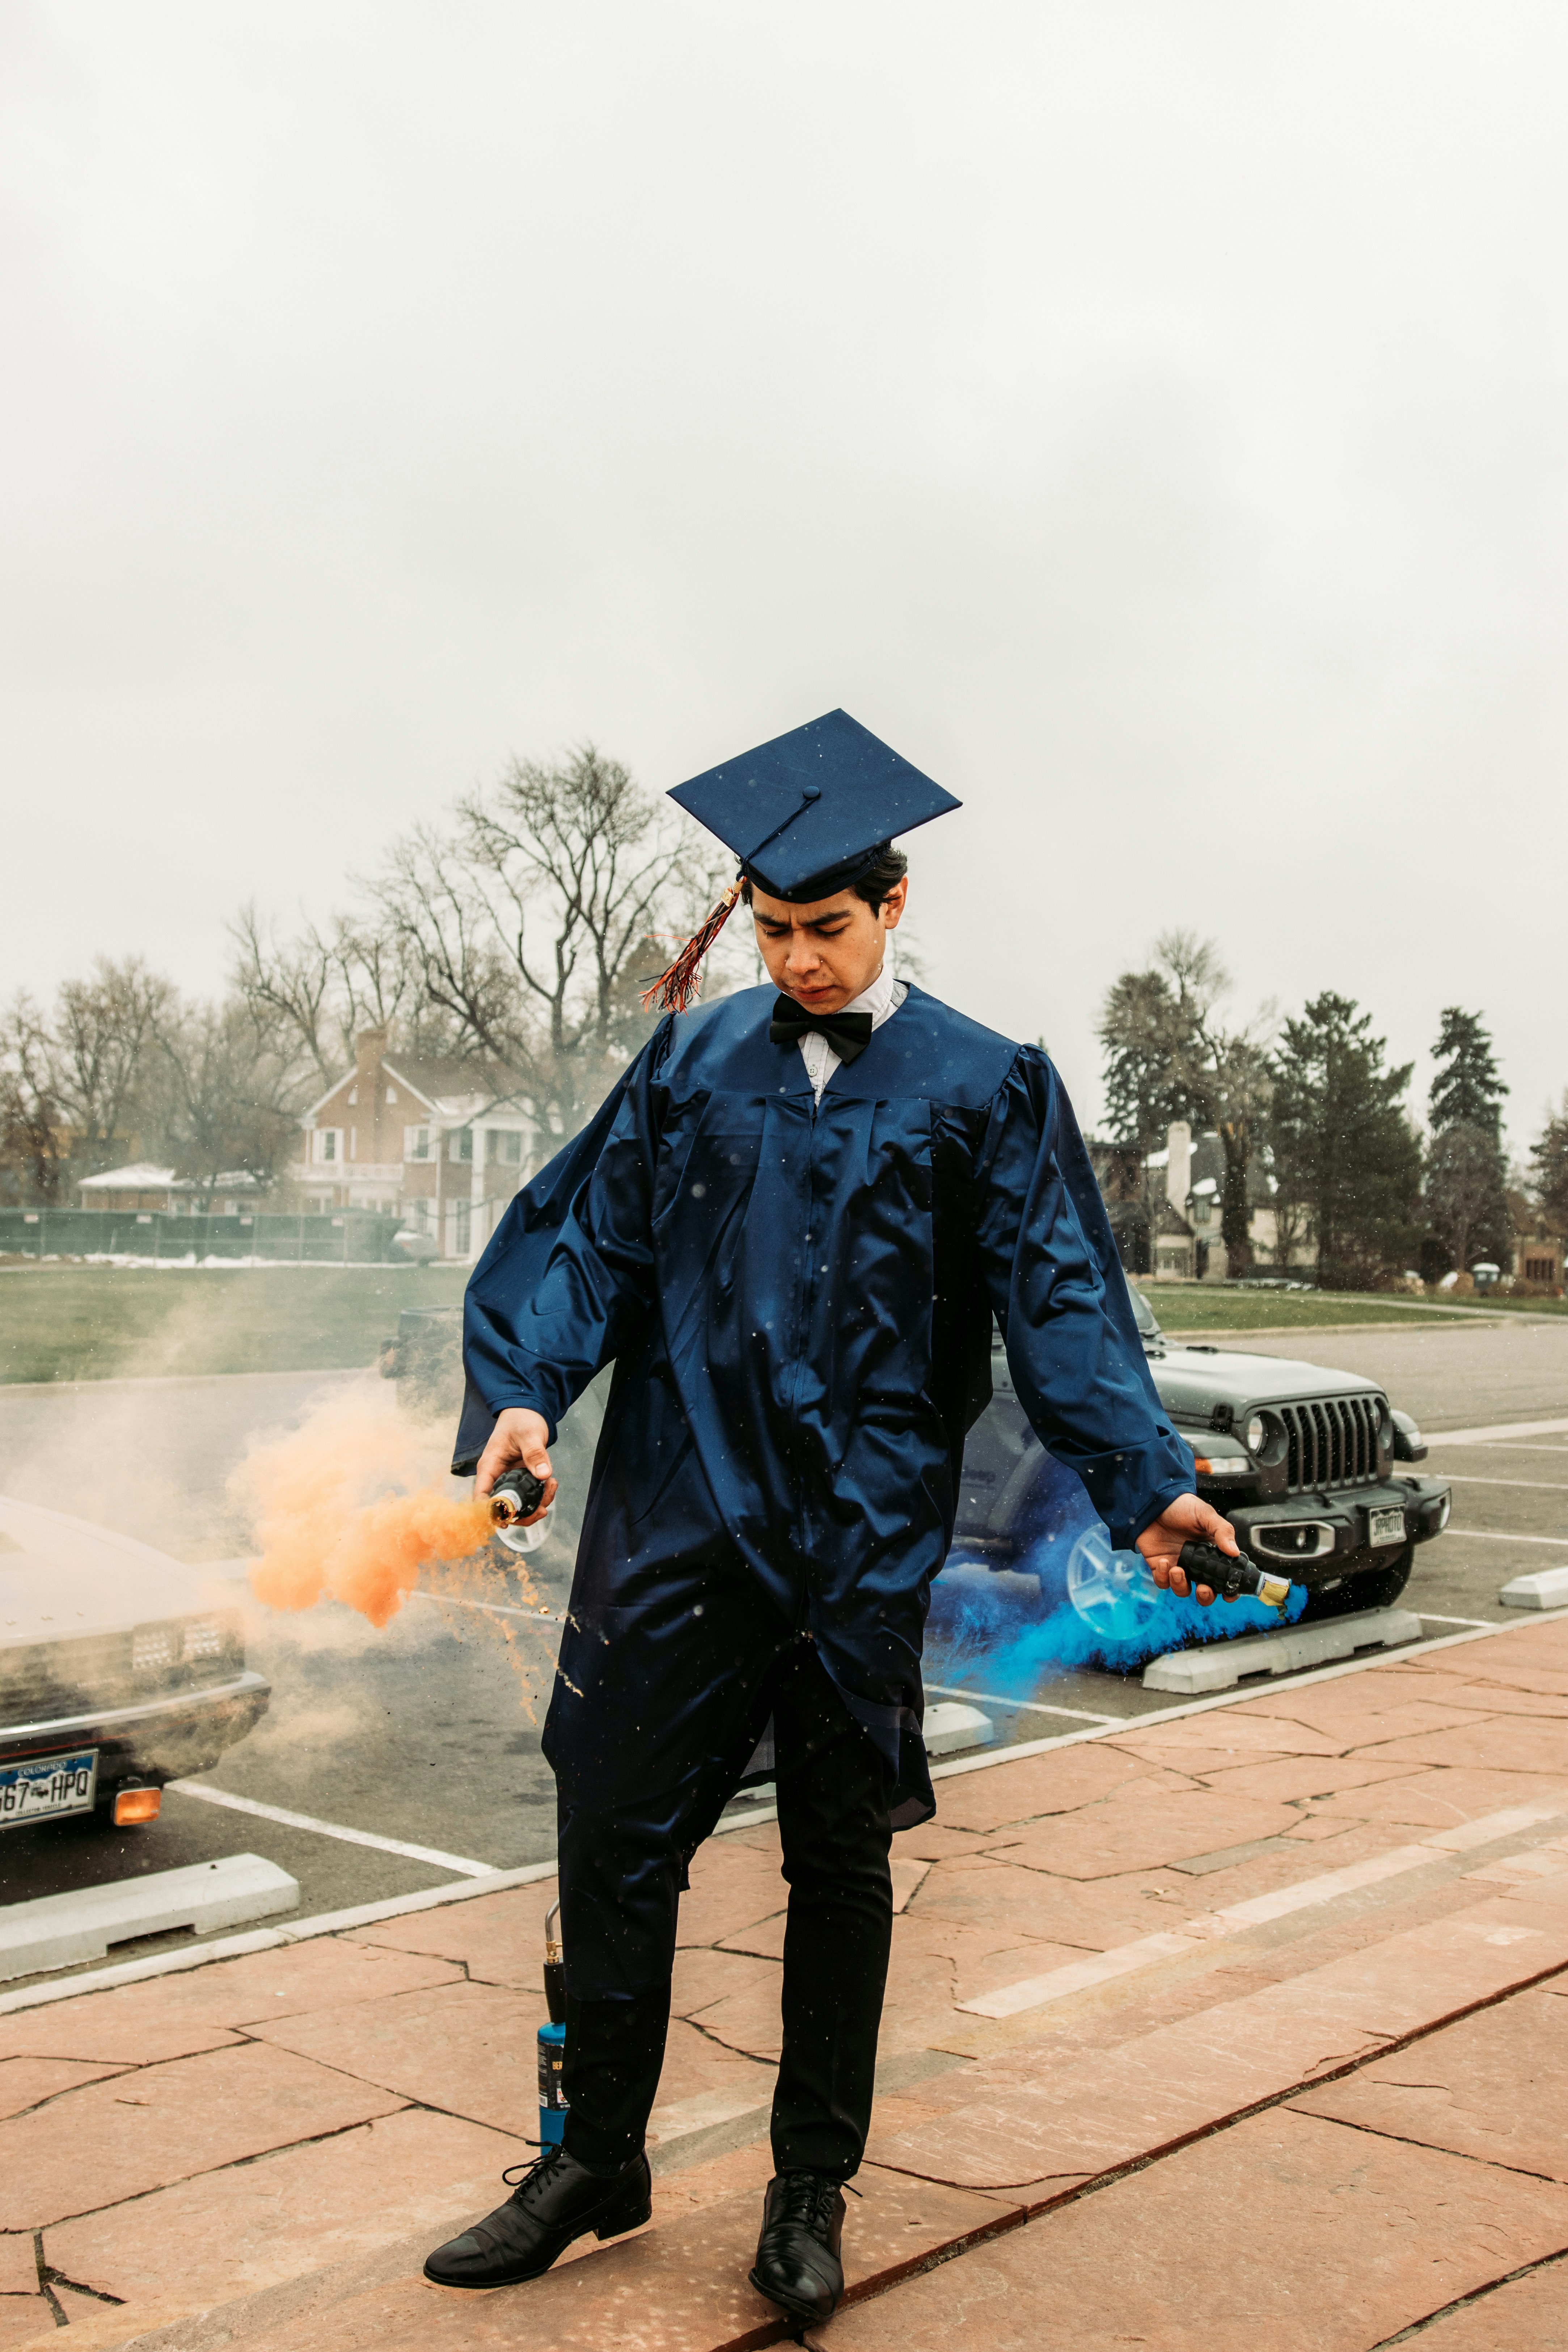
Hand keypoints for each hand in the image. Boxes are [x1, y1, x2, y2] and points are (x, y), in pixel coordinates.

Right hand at [476, 1408, 556, 1522]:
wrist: (526, 1413)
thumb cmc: (521, 1420)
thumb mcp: (529, 1433)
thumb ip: (535, 1452)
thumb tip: (543, 1475)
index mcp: (490, 1466)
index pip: (482, 1496)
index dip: (490, 1512)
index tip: (506, 1521)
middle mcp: (497, 1477)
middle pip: (502, 1507)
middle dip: (521, 1513)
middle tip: (542, 1509)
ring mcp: (509, 1480)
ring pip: (517, 1505)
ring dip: (534, 1506)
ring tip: (551, 1488)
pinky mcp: (521, 1480)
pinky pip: (528, 1497)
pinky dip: (541, 1496)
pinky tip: (551, 1484)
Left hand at [1135, 1492, 1239, 1606]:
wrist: (1154, 1501)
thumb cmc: (1182, 1506)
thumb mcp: (1206, 1515)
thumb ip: (1222, 1532)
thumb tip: (1235, 1552)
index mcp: (1211, 1553)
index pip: (1223, 1577)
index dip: (1228, 1589)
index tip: (1228, 1595)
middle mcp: (1195, 1563)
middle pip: (1204, 1591)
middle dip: (1205, 1596)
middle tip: (1203, 1588)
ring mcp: (1177, 1565)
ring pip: (1182, 1590)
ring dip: (1181, 1585)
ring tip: (1177, 1570)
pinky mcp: (1159, 1566)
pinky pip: (1162, 1581)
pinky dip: (1163, 1577)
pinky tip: (1163, 1562)